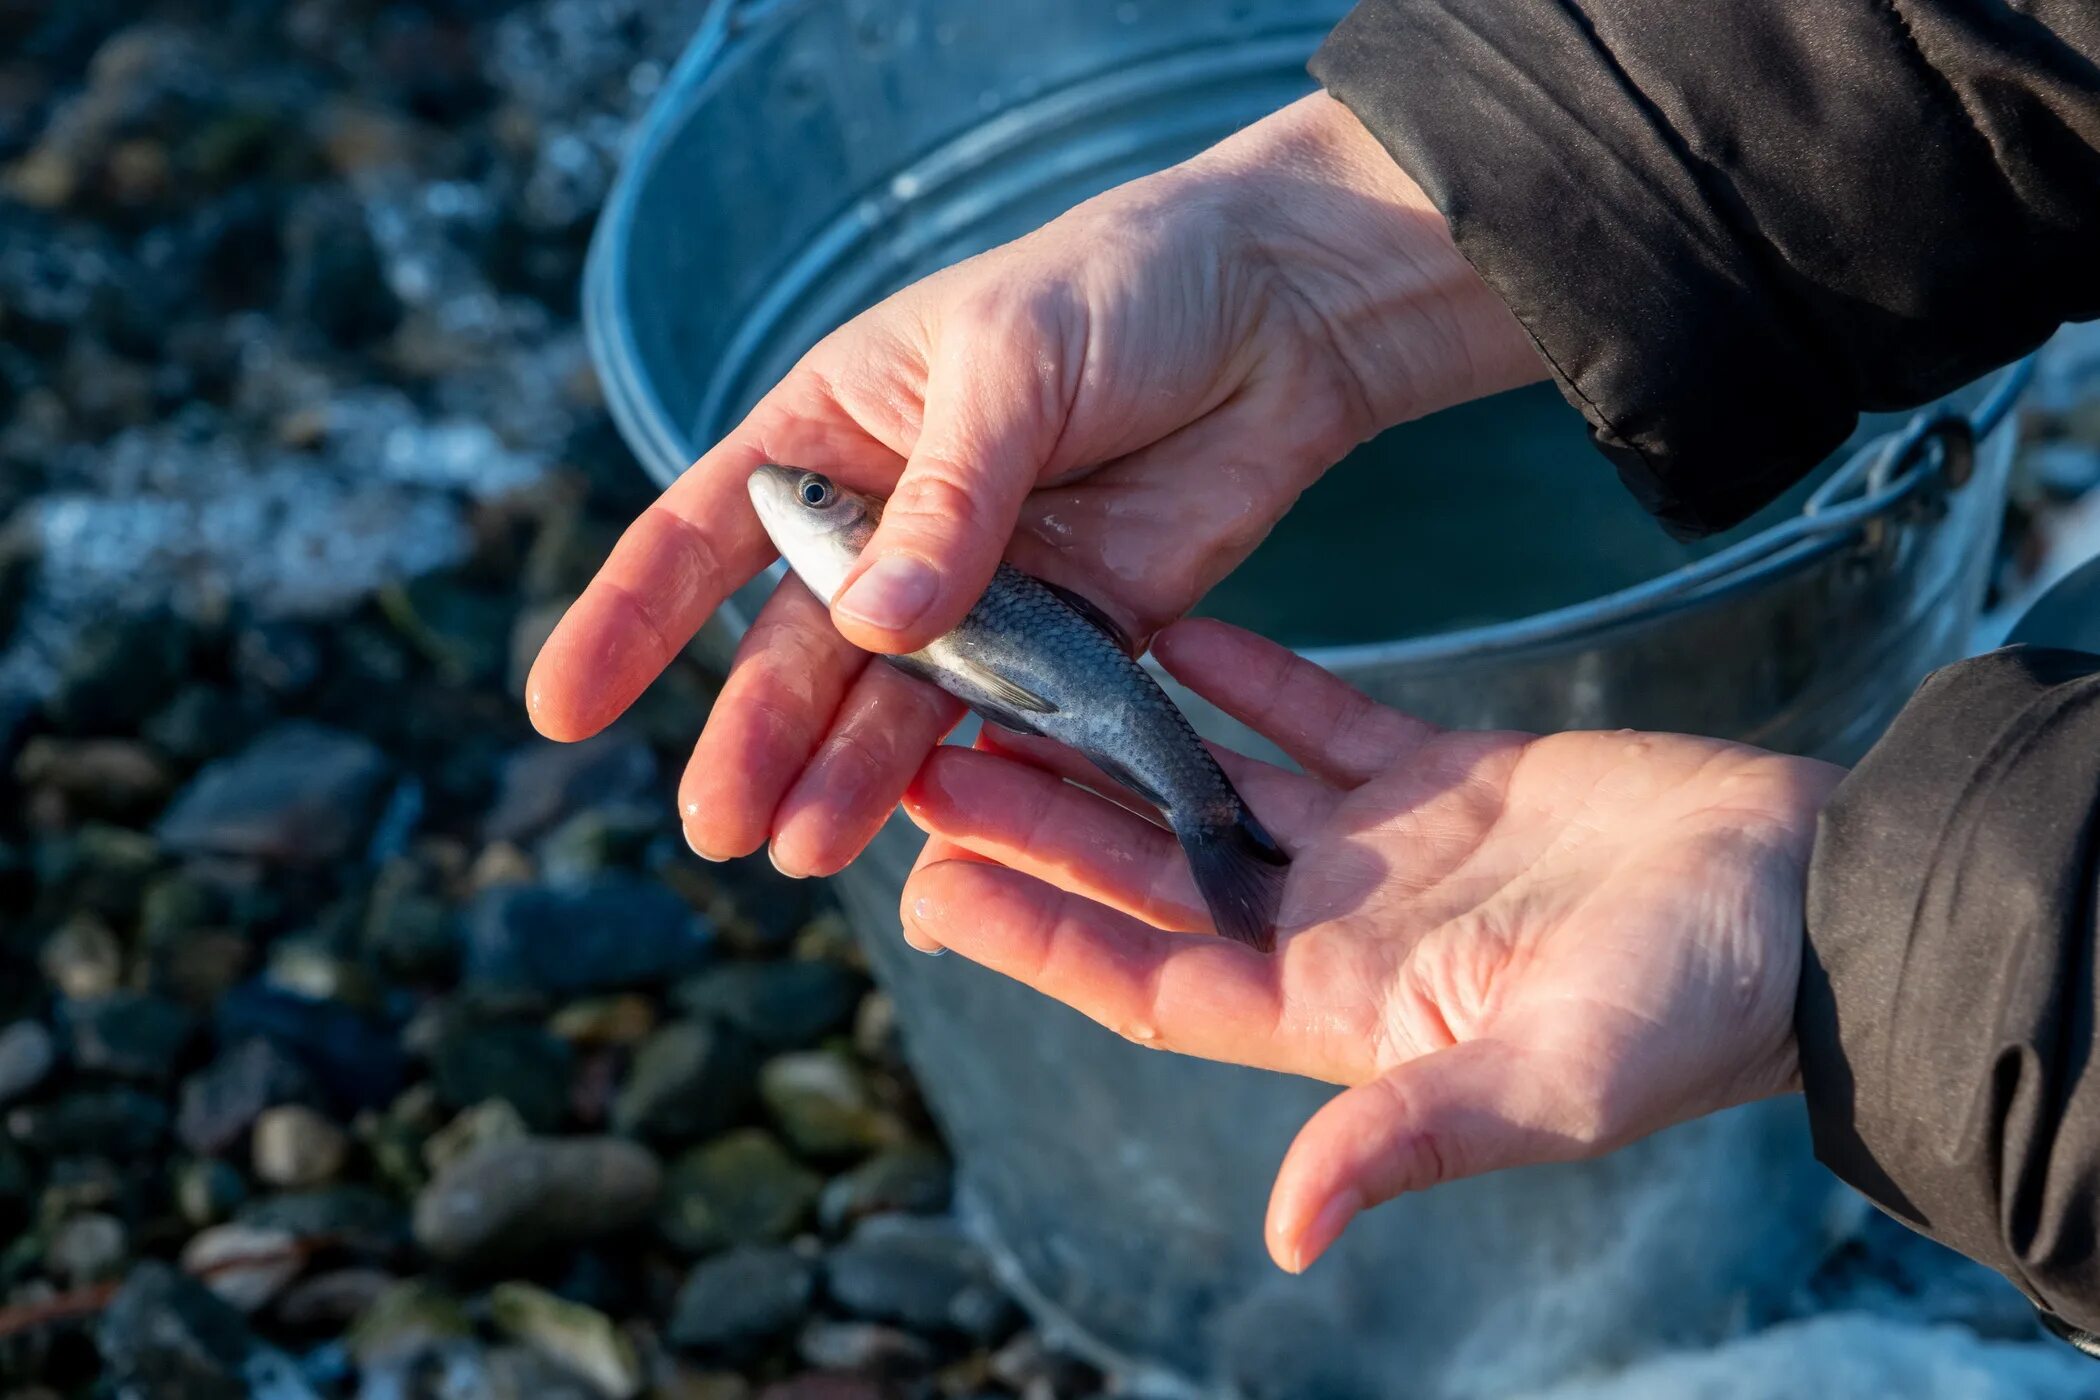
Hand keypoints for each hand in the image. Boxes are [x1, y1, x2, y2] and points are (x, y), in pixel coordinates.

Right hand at [526, 94, 1539, 874]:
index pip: (705, 529)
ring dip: (846, 772)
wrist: (1282, 311)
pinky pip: (1002, 713)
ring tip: (804, 851)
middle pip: (798, 643)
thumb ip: (950, 500)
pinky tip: (930, 825)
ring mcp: (979, 586)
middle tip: (720, 828)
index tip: (558, 710)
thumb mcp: (1013, 365)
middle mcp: (892, 520)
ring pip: (893, 700)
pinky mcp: (1071, 633)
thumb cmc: (1124, 288)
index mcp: (838, 425)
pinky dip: (968, 766)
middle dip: (754, 734)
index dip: (628, 621)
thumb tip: (873, 627)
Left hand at [898, 620, 1841, 1274]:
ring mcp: (1385, 851)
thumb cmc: (1696, 1008)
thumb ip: (1412, 1138)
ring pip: (1215, 784)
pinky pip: (1316, 713)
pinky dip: (1247, 671)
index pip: (1149, 977)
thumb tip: (1289, 1234)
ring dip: (1117, 737)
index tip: (930, 890)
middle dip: (1042, 823)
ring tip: (1016, 676)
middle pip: (1154, 871)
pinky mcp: (1446, 776)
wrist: (1818, 904)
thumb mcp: (1551, 1082)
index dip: (1041, 939)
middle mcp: (1338, 932)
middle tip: (924, 760)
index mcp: (1339, 1012)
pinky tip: (1170, 620)